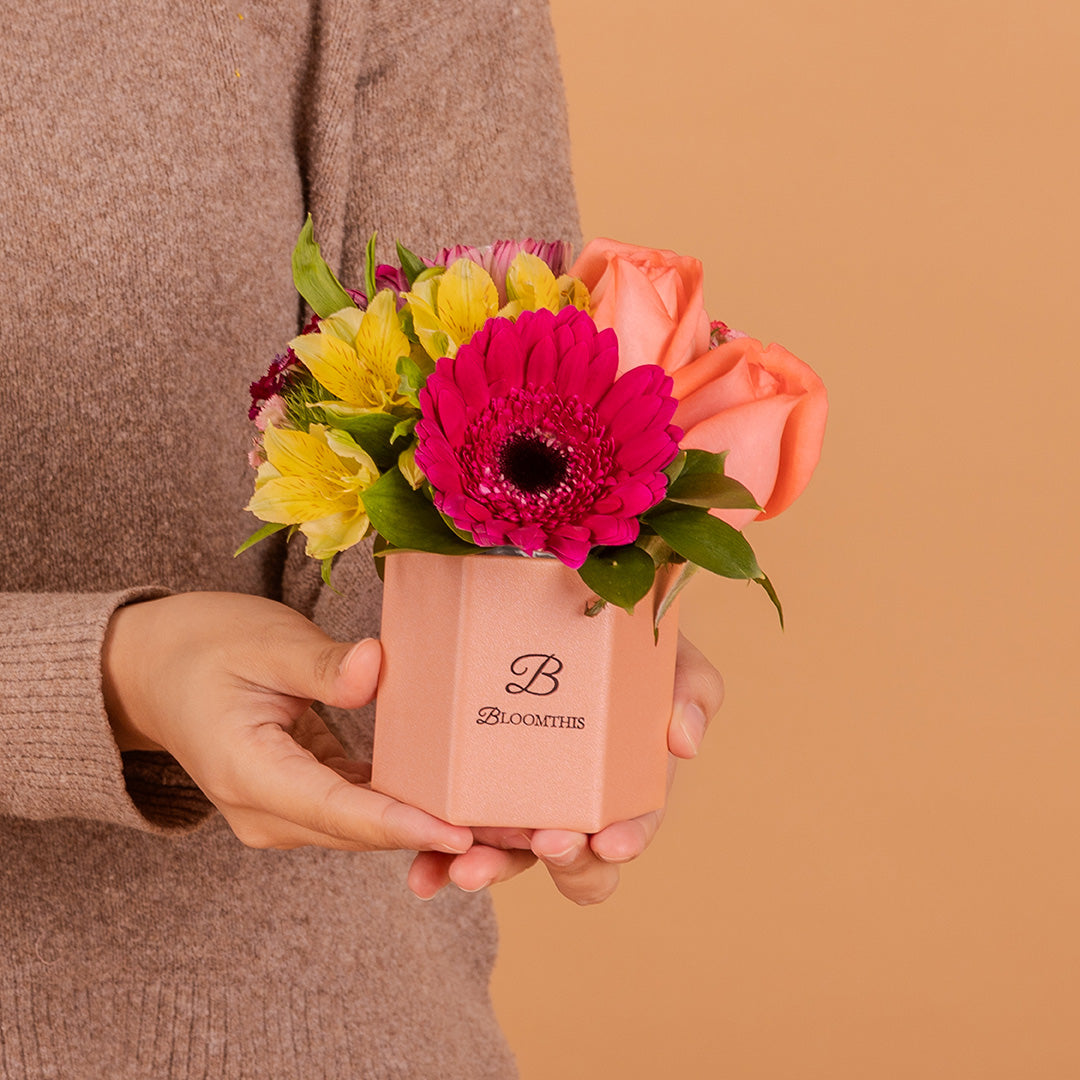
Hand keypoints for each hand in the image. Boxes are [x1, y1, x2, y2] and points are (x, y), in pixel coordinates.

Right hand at [102, 591, 472, 854]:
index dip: (402, 826)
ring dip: (429, 825)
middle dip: (434, 836)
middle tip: (509, 830)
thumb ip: (320, 664)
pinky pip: (361, 808)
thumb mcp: (263, 642)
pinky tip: (462, 796)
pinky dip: (407, 805)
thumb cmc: (205, 647)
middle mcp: (266, 811)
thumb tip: (376, 669)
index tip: (461, 833)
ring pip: (366, 828)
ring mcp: (283, 811)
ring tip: (502, 820)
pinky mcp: (302, 797)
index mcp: (250, 774)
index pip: (338, 810)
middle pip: (362, 832)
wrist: (154, 670)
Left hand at [406, 632, 722, 902]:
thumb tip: (685, 741)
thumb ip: (692, 691)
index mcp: (623, 789)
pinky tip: (422, 875)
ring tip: (465, 871)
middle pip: (575, 863)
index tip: (611, 840)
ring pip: (508, 860)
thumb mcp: (669, 660)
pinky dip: (440, 863)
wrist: (559, 608)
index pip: (629, 831)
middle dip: (564, 864)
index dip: (625, 843)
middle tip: (546, 841)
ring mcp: (519, 804)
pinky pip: (455, 837)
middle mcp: (571, 807)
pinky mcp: (469, 791)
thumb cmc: (625, 646)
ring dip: (490, 873)